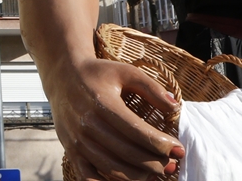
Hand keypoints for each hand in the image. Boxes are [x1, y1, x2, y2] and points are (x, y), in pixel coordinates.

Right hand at [51, 58, 181, 180]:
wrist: (63, 76)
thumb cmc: (98, 74)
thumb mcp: (125, 72)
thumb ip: (151, 88)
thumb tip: (175, 106)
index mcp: (102, 102)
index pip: (137, 131)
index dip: (161, 144)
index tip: (179, 149)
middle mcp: (87, 123)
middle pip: (127, 153)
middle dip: (154, 163)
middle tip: (171, 165)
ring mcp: (77, 140)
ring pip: (111, 169)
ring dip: (138, 176)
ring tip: (155, 174)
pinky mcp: (70, 151)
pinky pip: (89, 178)